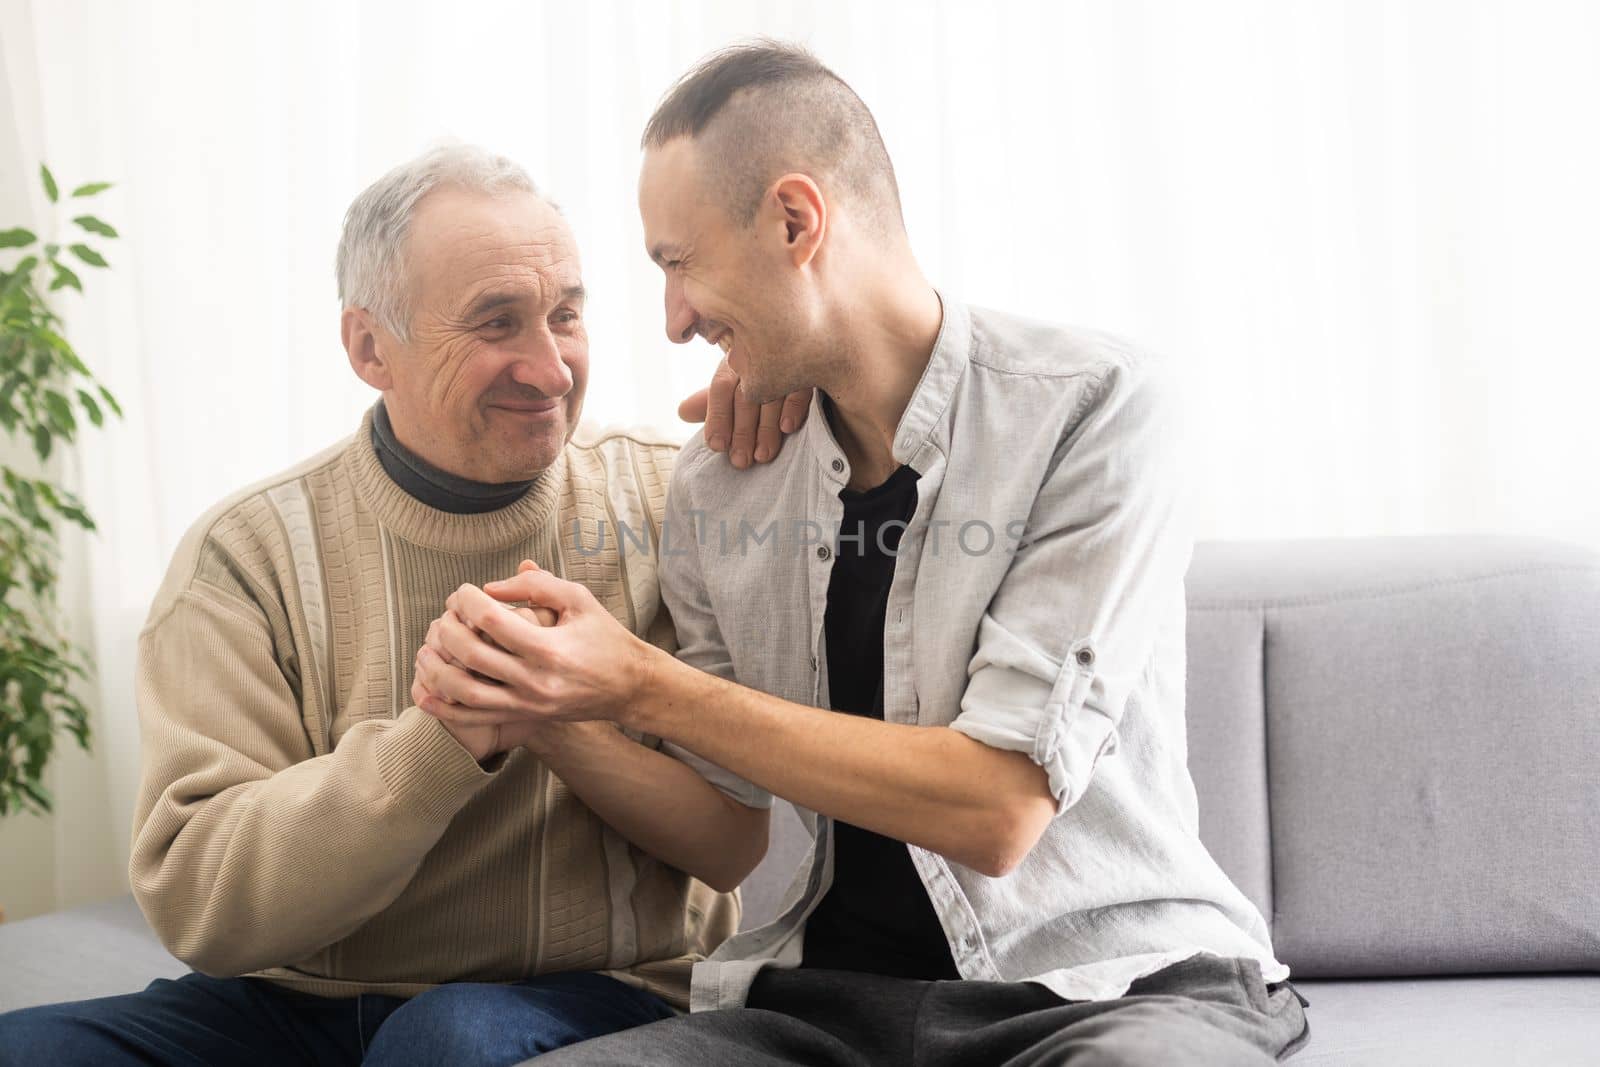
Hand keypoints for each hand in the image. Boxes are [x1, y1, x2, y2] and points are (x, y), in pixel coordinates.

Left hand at [413, 562, 655, 729]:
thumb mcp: (578, 600)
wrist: (628, 686)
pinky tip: (425, 690)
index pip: (492, 620)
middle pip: (472, 654)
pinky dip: (444, 708)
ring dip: (436, 669)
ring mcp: (527, 704)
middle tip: (445, 615)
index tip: (462, 591)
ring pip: (465, 692)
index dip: (467, 601)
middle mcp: (535, 680)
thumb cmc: (604, 637)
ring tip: (426, 648)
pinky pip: (474, 717)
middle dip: (448, 629)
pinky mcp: (523, 718)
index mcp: (550, 648)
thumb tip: (491, 586)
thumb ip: (537, 585)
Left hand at [679, 357, 810, 468]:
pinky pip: (801, 386)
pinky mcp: (810, 366)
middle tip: (740, 461)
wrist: (801, 340)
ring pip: (772, 395)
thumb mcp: (737, 382)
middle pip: (746, 396)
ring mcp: (785, 359)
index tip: (716, 446)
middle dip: (742, 431)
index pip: (721, 387)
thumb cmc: (762, 370)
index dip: (717, 417)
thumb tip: (683, 412)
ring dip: (766, 428)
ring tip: (761, 456)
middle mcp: (758, 356)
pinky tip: (787, 428)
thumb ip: (713, 400)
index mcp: (735, 358)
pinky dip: (793, 407)